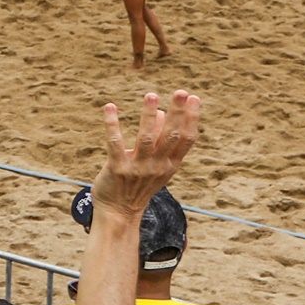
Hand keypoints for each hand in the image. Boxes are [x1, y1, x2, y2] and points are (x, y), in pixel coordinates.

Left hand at [94, 90, 200, 217]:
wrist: (119, 213)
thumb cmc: (138, 185)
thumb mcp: (156, 165)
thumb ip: (159, 140)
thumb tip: (161, 112)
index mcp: (170, 164)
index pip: (186, 139)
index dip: (192, 118)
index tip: (195, 98)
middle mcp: (157, 166)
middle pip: (170, 136)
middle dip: (177, 113)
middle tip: (181, 92)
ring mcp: (137, 168)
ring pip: (146, 138)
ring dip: (149, 116)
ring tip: (151, 95)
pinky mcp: (117, 169)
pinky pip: (115, 143)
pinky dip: (112, 124)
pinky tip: (110, 106)